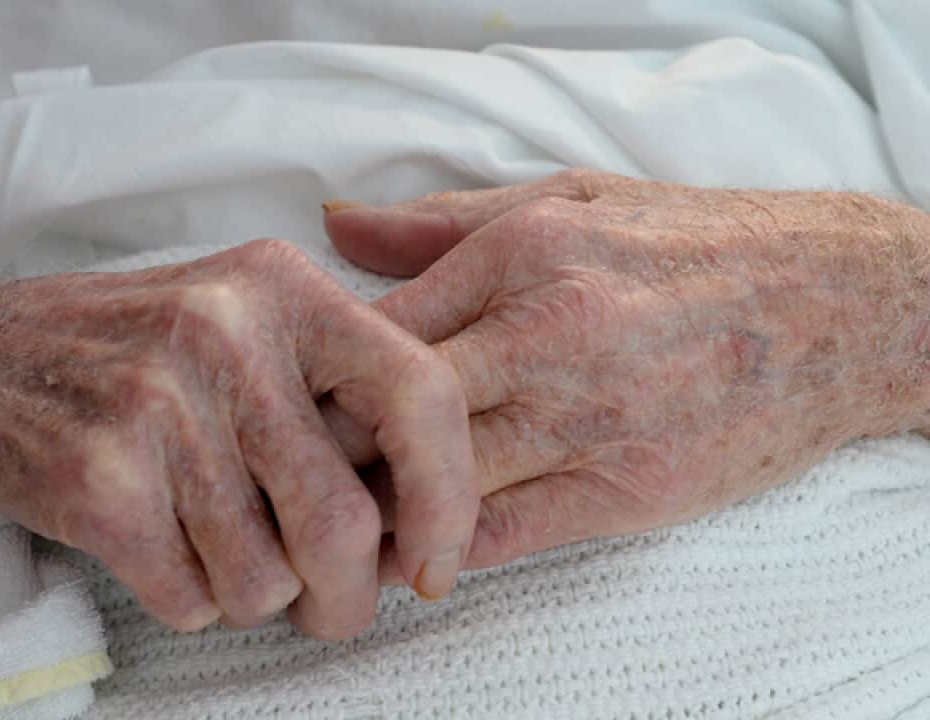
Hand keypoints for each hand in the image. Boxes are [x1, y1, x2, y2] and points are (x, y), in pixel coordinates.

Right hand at [0, 239, 476, 637]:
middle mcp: (223, 329)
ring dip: (248, 594)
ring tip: (205, 543)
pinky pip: (190, 599)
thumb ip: (330, 390)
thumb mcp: (231, 321)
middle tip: (323, 603)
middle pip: (345, 520)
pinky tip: (149, 547)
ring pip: (266, 579)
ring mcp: (153, 401)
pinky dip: (182, 599)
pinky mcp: (95, 478)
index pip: (422, 394)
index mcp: (278, 283)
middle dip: (345, 594)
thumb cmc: (114, 353)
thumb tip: (425, 514)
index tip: (432, 564)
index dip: (448, 500)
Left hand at [322, 169, 929, 577]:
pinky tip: (414, 549)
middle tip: (297, 470)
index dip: (319, 373)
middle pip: (391, 410)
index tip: (297, 397)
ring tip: (339, 520)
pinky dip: (444, 549)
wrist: (843, 307)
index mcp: (523, 254)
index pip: (376, 329)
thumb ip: (442, 224)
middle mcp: (548, 335)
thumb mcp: (570, 200)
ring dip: (376, 508)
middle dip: (330, 448)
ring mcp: (590, 418)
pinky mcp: (629, 489)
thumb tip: (336, 225)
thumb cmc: (697, 245)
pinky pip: (505, 534)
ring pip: (437, 482)